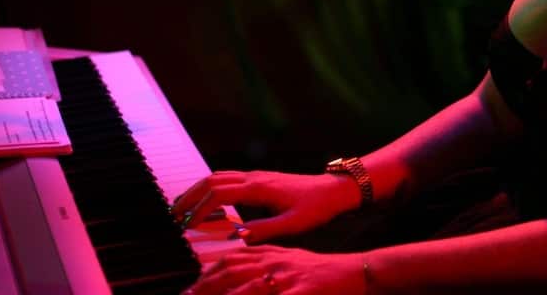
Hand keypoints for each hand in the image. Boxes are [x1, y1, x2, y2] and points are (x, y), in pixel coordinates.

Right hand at [173, 170, 356, 242]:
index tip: (186, 225)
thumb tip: (238, 236)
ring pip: (219, 177)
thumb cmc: (317, 207)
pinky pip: (228, 179)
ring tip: (182, 207)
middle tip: (172, 214)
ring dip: (198, 190)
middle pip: (212, 180)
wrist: (334, 190)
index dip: (199, 209)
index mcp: (259, 188)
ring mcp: (257, 176)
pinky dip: (211, 188)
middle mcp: (255, 178)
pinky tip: (207, 203)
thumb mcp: (293, 224)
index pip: (219, 194)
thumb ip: (265, 230)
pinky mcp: (260, 180)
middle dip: (189, 196)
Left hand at [185, 245, 362, 294]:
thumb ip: (261, 263)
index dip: (206, 274)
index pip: (231, 260)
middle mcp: (276, 263)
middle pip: (233, 271)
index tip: (188, 289)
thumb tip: (230, 271)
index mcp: (271, 255)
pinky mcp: (305, 291)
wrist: (357, 271)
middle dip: (205, 287)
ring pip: (250, 288)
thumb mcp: (288, 263)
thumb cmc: (320, 273)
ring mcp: (290, 277)